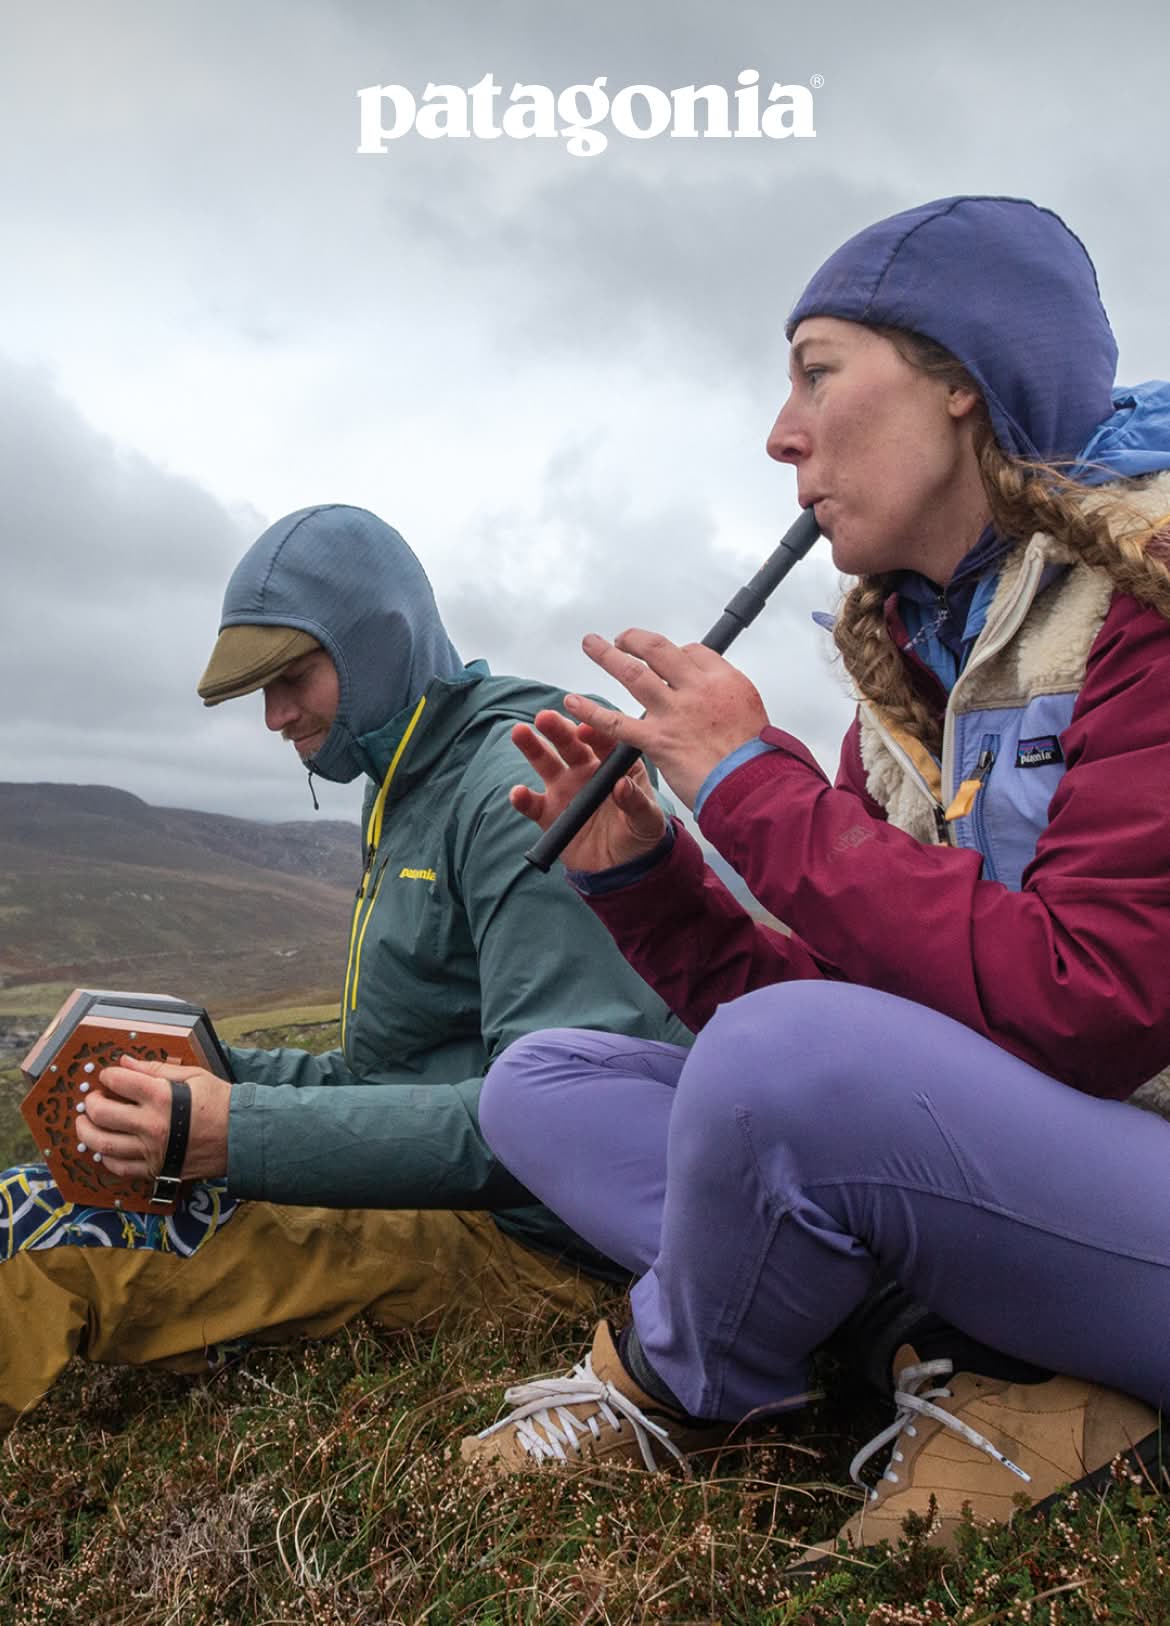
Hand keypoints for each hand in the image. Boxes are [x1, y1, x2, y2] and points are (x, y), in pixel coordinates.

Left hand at [75, 1055, 230, 1181]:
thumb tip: (126, 1062)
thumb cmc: (221, 1102)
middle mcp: (152, 1124)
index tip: (109, 1076)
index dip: (108, 1075)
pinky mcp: (155, 1170)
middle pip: (102, 1113)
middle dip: (91, 1103)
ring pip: (102, 1144)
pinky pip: (119, 1167)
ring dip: (86, 1132)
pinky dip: (105, 1157)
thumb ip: (156, 1068)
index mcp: (161, 1096)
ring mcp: (151, 1150)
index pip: (119, 1081)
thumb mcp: (193, 1076)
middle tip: (93, 1099)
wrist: (243, 1137)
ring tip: (86, 1123)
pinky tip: (105, 1148)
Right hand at [511, 709, 666, 871]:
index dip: (595, 734)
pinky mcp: (549, 813)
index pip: (605, 743)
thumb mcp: (647, 820)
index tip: (585, 728)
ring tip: (520, 733)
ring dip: (532, 747)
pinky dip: (523, 798)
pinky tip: (518, 793)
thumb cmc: (640, 835)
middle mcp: (587, 771)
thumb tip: (622, 786)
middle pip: (571, 745)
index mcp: (614, 766)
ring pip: (546, 763)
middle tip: (545, 717)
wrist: (623, 868)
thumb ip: (636, 803)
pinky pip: (533, 804)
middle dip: (558, 730)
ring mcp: (565, 790)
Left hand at [564, 630, 768, 809]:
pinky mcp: (656, 739)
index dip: (676, 655)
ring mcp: (674, 712)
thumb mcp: (751, 715)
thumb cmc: (755, 761)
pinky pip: (616, 721)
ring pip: (633, 673)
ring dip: (607, 655)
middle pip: (659, 651)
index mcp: (725, 680)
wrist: (753, 786)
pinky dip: (590, 710)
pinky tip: (572, 702)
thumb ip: (726, 700)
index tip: (668, 662)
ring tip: (591, 643)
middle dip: (636, 640)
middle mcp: (698, 689)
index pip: (693, 652)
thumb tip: (714, 696)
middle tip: (623, 639)